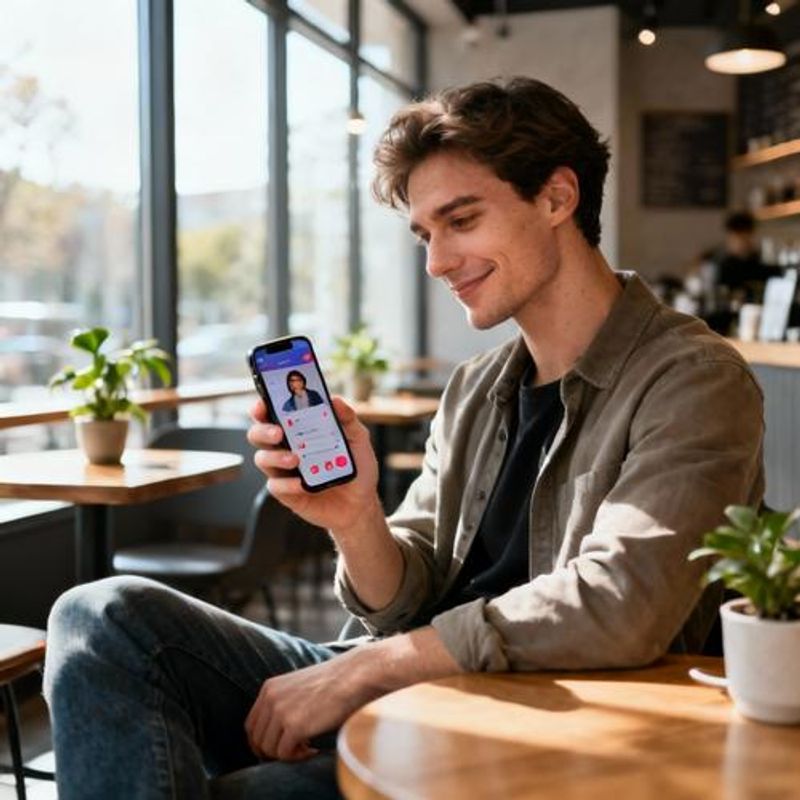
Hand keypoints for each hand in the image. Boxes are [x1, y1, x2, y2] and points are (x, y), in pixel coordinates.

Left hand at [244, 628, 461, 761]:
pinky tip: (314, 750)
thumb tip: (278, 732)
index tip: (280, 748)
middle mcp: (271, 698)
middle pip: (256, 739)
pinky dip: (298, 758)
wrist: (355, 675)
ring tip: (308, 749)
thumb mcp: (299, 688)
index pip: (252, 725)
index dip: (263, 742)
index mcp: (270, 688)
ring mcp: (281, 711)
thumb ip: (284, 704)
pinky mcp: (294, 725)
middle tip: (295, 752)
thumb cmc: (335, 682)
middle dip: (272, 752)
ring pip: (268, 749)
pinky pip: (284, 754)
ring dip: (286, 755)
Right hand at [247, 396, 381, 532]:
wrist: (361, 502)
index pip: (272, 413)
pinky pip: (276, 486)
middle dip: (263, 431)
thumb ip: (347, 418)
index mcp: (299, 430)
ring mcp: (284, 470)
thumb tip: (334, 400)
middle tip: (278, 433)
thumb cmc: (357, 467)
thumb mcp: (358, 439)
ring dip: (275, 457)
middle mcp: (286, 447)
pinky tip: (302, 484)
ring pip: (262, 459)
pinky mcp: (286, 492)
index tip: (263, 404)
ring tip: (295, 459)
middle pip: (258, 434)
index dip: (262, 407)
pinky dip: (287, 484)